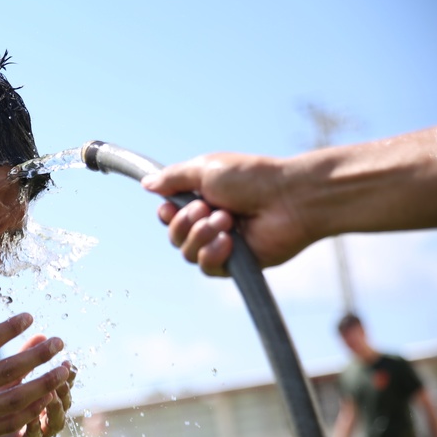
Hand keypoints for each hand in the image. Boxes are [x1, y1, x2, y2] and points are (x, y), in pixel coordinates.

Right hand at [0, 310, 72, 436]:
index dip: (8, 328)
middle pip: (7, 371)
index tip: (29, 316)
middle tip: (59, 341)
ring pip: (15, 400)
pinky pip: (8, 425)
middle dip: (37, 355)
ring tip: (65, 370)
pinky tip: (49, 400)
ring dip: (44, 384)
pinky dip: (32, 412)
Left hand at [0, 342, 75, 436]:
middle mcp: (43, 417)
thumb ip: (22, 360)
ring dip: (57, 407)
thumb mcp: (7, 384)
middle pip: (64, 401)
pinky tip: (34, 417)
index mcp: (40, 399)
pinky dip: (36, 430)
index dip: (67, 372)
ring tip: (54, 392)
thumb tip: (40, 332)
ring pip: (54, 422)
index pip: (61, 383)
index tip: (67, 359)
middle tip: (66, 371)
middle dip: (66, 386)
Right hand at [142, 153, 310, 275]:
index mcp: (202, 198)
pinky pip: (206, 267)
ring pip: (187, 253)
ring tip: (226, 220)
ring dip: (201, 235)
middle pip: (174, 236)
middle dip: (185, 223)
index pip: (168, 215)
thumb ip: (173, 177)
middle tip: (208, 208)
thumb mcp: (205, 169)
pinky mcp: (236, 264)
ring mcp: (222, 244)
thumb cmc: (253, 178)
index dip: (167, 214)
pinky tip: (228, 241)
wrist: (290, 199)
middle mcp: (209, 222)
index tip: (171, 205)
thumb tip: (146, 183)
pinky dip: (212, 253)